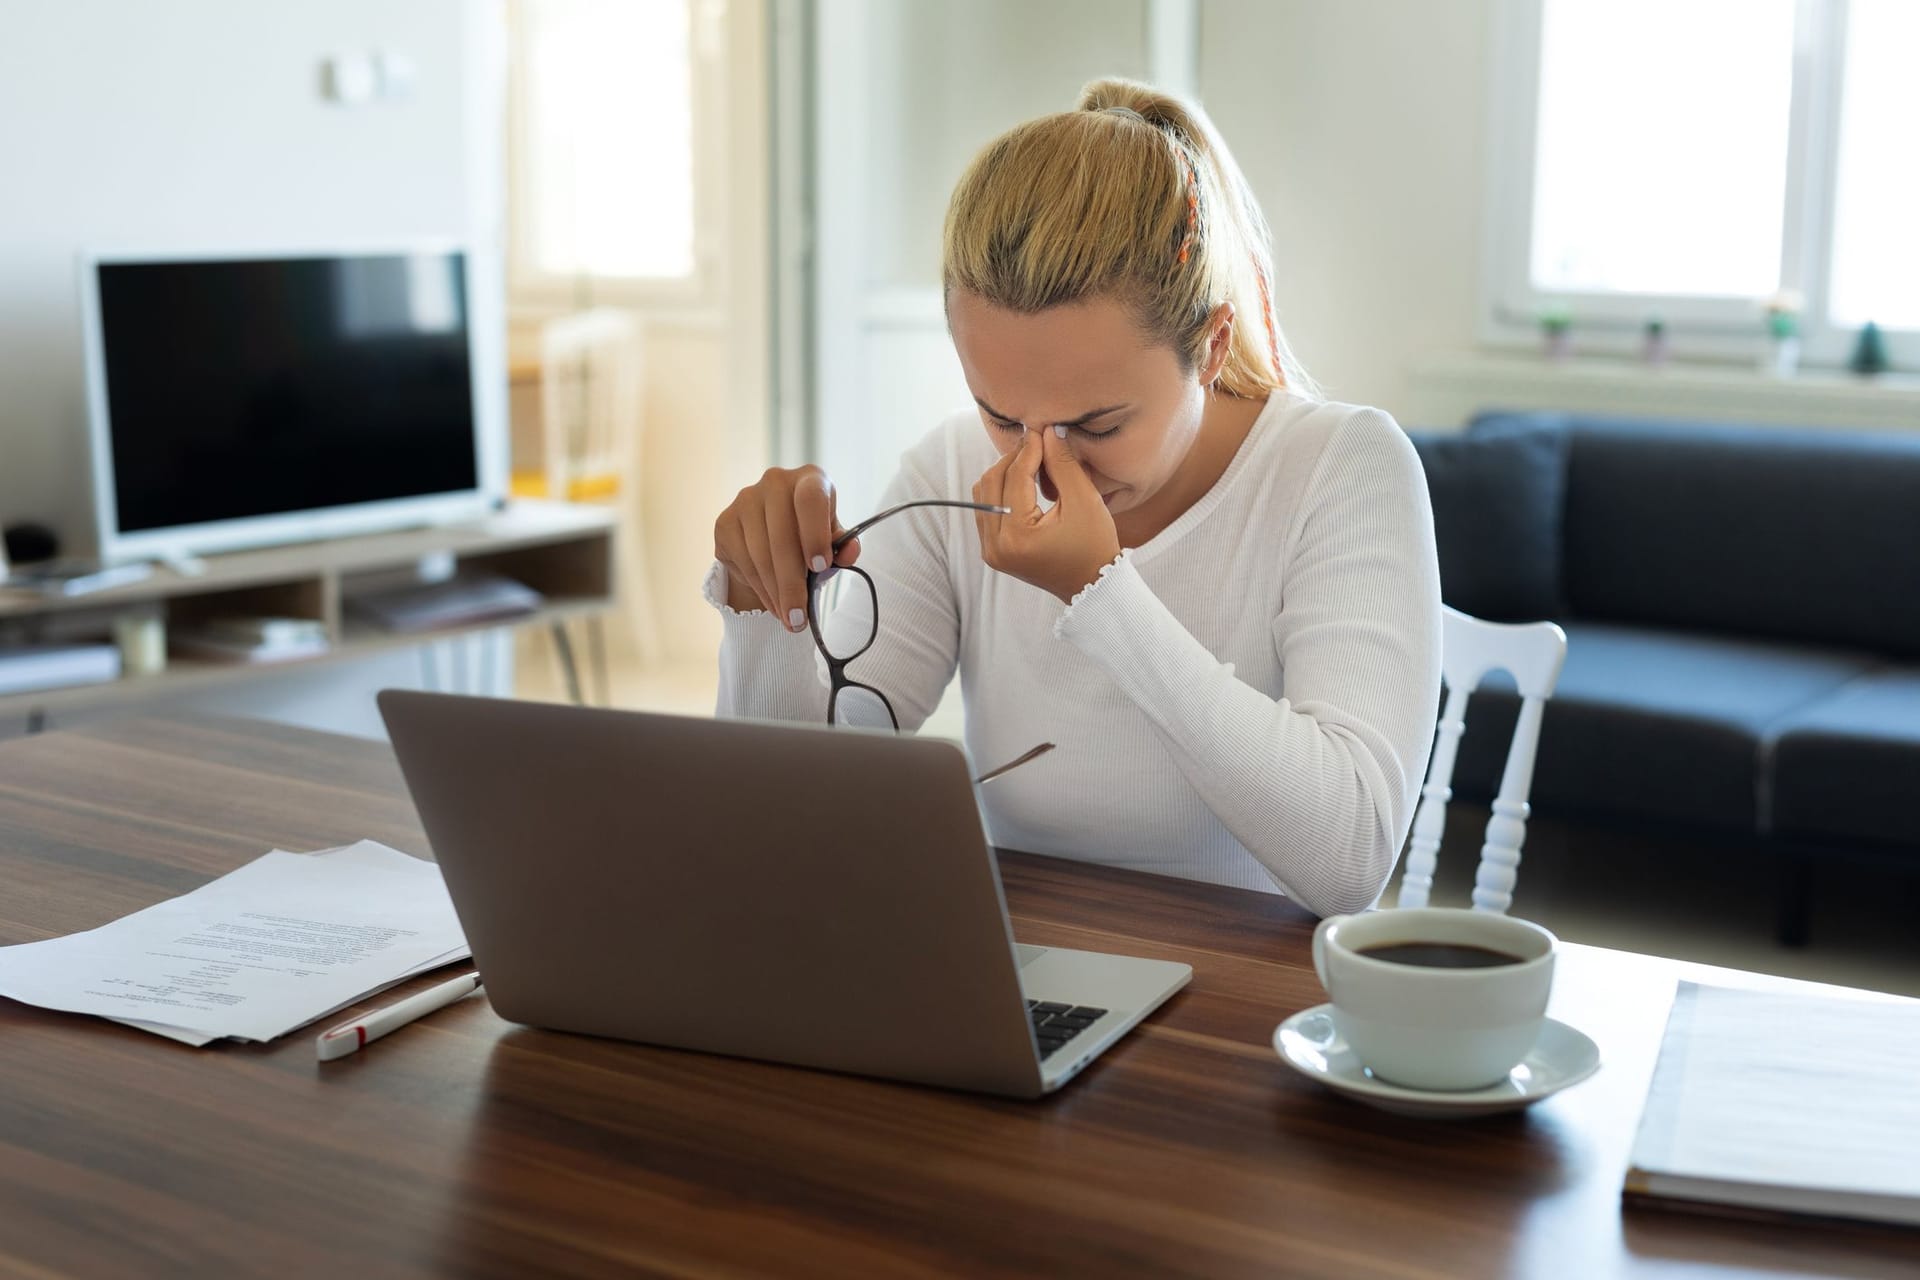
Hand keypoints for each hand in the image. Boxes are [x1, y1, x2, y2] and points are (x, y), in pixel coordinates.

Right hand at [713, 466, 860, 631]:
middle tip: (800, 617)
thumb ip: (843, 545)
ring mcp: (746, 499)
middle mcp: (775, 481)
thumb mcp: (831, 540)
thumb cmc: (810, 536)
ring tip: (790, 618)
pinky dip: (760, 589)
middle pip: (783, 537)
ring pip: (761, 554)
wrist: (771, 538)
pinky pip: (743, 561)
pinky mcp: (725, 521)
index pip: (810, 499)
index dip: (814, 534)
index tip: (820, 567)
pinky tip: (773, 605)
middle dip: (793, 584)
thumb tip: (850, 553)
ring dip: (776, 593)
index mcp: (810, 479)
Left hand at [971, 426, 1121, 602]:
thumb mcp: (1084, 501)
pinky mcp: (992, 551)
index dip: (1028, 449)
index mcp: (1018, 536)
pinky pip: (986, 509)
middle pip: (991, 482)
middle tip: (1038, 445)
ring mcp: (990, 551)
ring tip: (1033, 465)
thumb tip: (1046, 432)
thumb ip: (1063, 463)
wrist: (1091, 584)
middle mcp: (996, 546)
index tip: (1041, 431)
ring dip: (1005, 473)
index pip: (1015, 477)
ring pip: (983, 494)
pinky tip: (1025, 484)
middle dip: (1013, 459)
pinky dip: (1002, 491)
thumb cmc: (1094, 545)